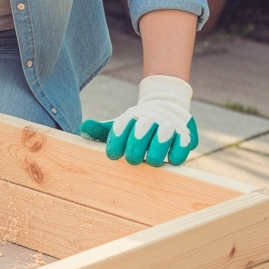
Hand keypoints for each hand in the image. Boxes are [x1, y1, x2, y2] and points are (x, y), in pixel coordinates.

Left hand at [80, 75, 198, 165]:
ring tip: (151, 161)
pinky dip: (176, 155)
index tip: (112, 156)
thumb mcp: (118, 125)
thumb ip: (101, 130)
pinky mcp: (185, 136)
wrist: (165, 107)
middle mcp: (149, 120)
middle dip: (133, 152)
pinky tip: (170, 161)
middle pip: (138, 136)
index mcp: (130, 118)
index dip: (115, 144)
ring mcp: (168, 127)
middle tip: (132, 160)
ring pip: (161, 141)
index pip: (119, 129)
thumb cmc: (136, 125)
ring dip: (154, 154)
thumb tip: (83, 129)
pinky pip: (182, 147)